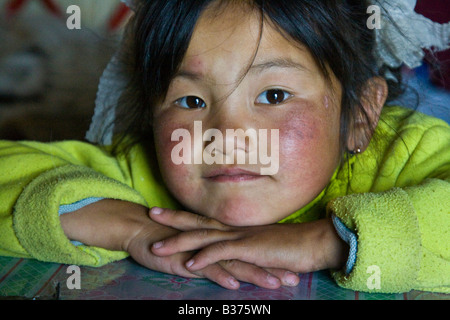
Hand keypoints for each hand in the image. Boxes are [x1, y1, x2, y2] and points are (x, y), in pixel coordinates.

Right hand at [61, 199, 297, 288]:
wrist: (141, 229)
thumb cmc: (170, 241)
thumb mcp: (198, 251)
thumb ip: (215, 258)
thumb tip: (233, 271)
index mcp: (220, 241)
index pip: (250, 253)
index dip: (270, 262)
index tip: (292, 270)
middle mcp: (216, 243)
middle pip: (248, 258)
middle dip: (271, 268)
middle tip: (294, 278)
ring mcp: (202, 250)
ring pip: (233, 263)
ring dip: (253, 273)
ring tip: (274, 283)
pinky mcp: (186, 257)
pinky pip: (205, 268)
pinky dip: (220, 275)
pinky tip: (234, 284)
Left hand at [150, 208, 348, 274]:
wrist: (313, 243)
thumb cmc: (291, 246)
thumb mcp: (263, 247)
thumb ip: (246, 250)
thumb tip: (235, 256)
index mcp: (237, 227)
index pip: (205, 219)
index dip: (185, 215)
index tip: (166, 211)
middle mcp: (235, 229)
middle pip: (198, 221)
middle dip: (173, 218)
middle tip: (150, 213)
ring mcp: (241, 237)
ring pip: (204, 236)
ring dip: (179, 242)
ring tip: (156, 247)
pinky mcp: (250, 249)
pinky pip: (223, 252)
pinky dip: (204, 257)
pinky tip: (188, 264)